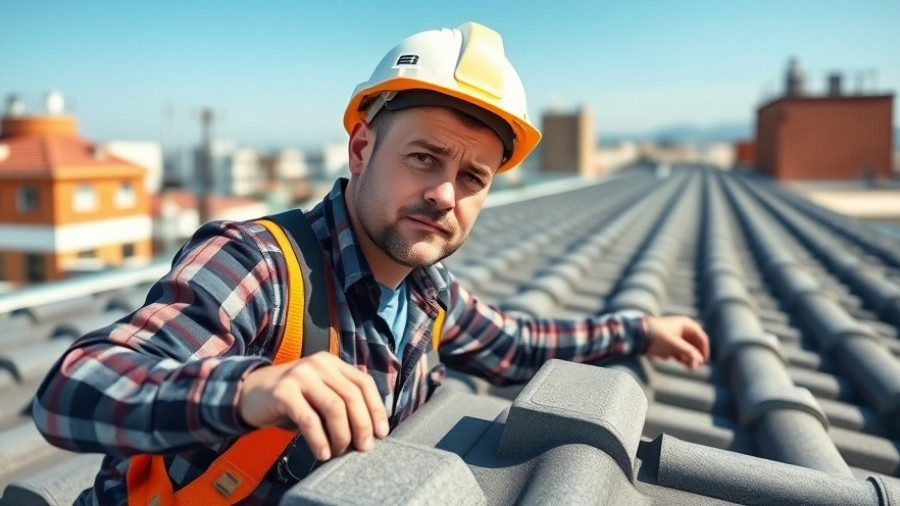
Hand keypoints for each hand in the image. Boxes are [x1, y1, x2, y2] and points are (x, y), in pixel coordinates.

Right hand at [237, 351, 388, 461]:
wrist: (249, 393)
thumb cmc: (291, 399)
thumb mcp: (319, 393)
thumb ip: (340, 401)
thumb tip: (370, 431)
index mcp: (332, 363)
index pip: (364, 383)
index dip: (376, 409)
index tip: (382, 433)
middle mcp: (319, 364)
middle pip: (352, 396)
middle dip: (362, 426)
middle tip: (363, 448)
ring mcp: (300, 375)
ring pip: (334, 407)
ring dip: (342, 435)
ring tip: (339, 452)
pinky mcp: (283, 392)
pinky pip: (309, 419)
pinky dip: (319, 440)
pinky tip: (322, 453)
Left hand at [645, 316, 709, 369]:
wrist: (636, 334)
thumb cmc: (657, 337)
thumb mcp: (675, 345)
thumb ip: (689, 352)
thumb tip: (699, 361)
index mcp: (686, 325)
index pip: (702, 337)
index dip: (704, 350)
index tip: (703, 362)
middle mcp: (682, 328)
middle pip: (694, 344)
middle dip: (695, 356)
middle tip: (695, 368)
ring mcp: (674, 335)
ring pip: (685, 348)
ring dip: (688, 358)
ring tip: (689, 368)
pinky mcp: (666, 341)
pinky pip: (676, 350)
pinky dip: (678, 356)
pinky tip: (673, 360)